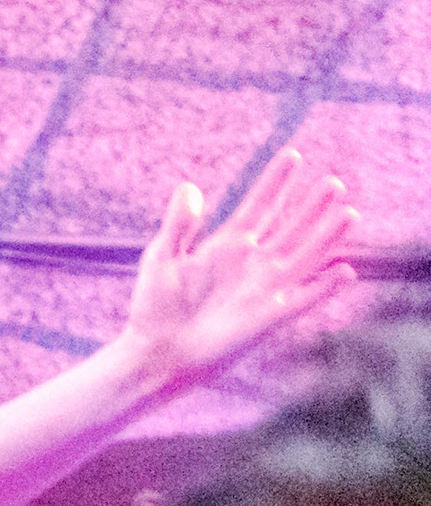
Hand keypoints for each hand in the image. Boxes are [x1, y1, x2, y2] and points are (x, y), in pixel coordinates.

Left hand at [115, 147, 356, 390]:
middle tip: (333, 183)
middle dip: (312, 206)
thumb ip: (180, 224)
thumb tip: (188, 187)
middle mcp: (253, 262)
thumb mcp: (162, 257)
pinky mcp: (271, 316)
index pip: (260, 206)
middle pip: (291, 227)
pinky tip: (344, 270)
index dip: (276, 182)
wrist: (158, 350)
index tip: (294, 155)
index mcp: (228, 244)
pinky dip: (324, 286)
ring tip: (348, 213)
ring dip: (327, 237)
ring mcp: (265, 288)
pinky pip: (304, 298)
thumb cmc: (155, 305)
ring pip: (306, 256)